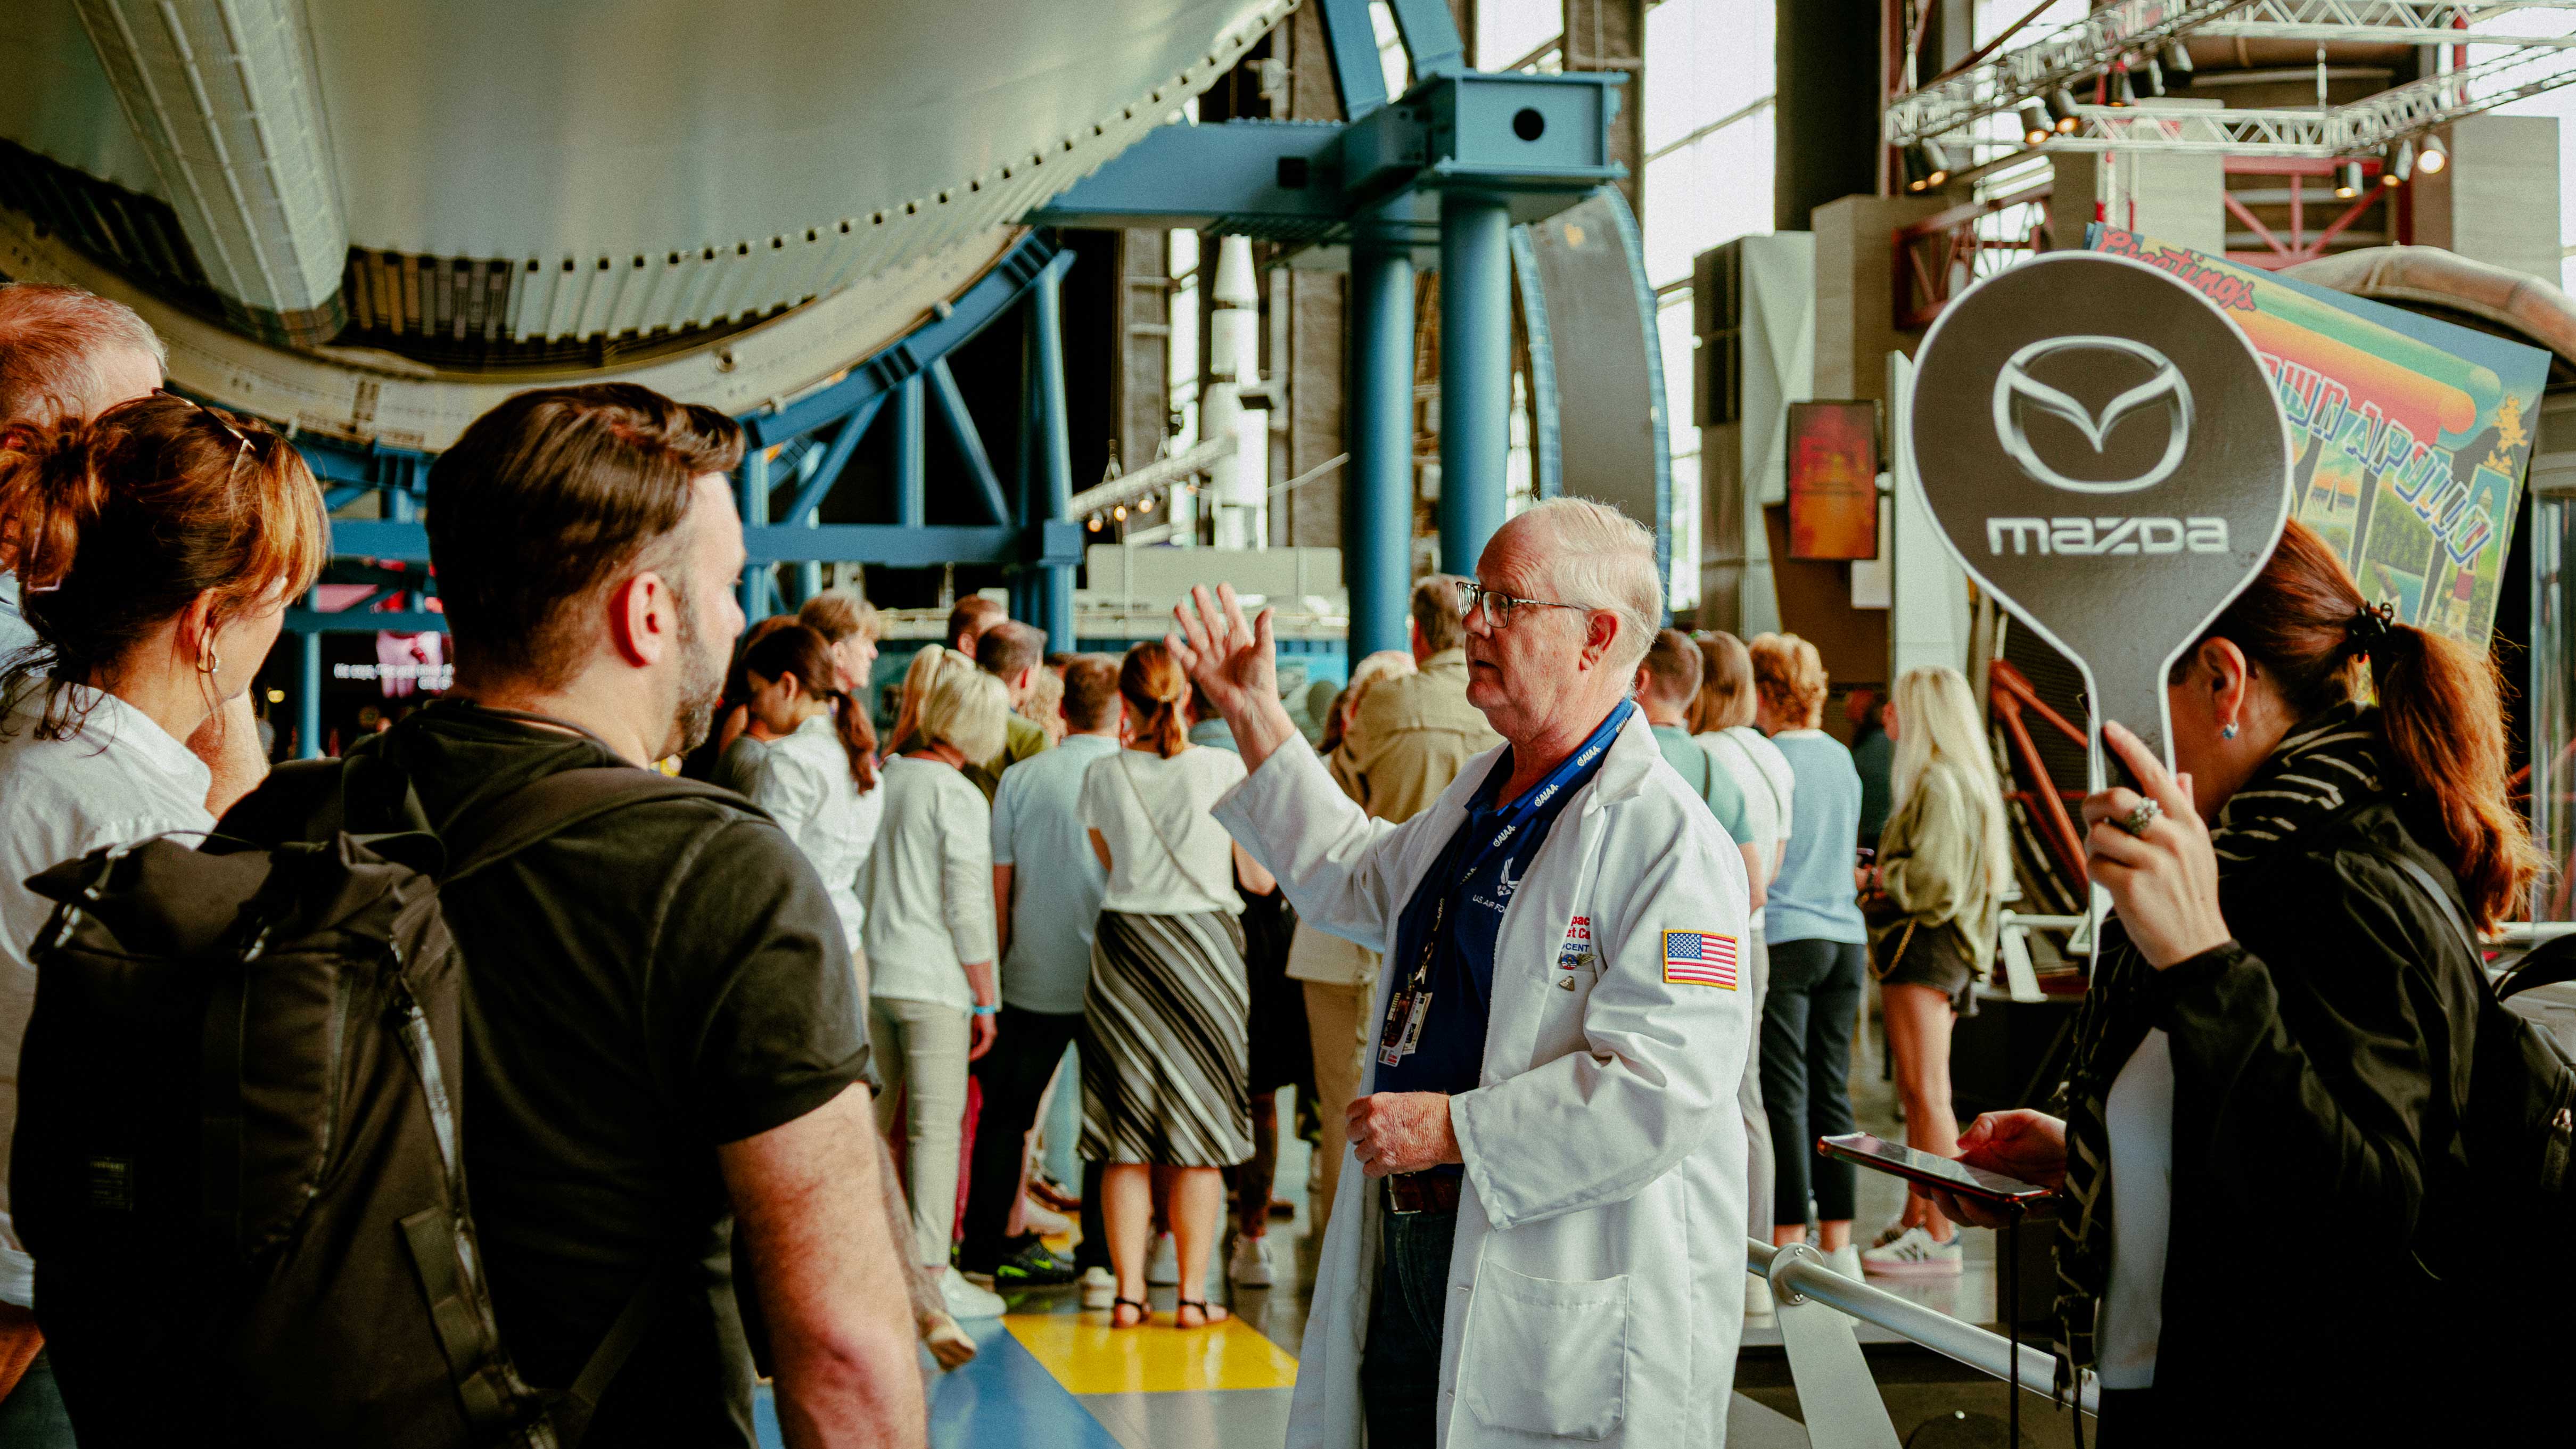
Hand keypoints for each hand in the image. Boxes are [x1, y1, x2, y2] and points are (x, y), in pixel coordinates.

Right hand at [968, 1012, 996, 1060]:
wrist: (983, 1006)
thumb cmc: (980, 1014)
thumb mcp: (976, 1026)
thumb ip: (975, 1035)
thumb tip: (974, 1042)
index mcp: (988, 1033)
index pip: (983, 1045)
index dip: (977, 1051)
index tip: (971, 1055)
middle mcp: (991, 1035)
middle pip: (984, 1049)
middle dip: (976, 1055)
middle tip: (969, 1059)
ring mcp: (991, 1035)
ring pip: (984, 1049)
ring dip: (977, 1054)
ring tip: (970, 1058)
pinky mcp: (989, 1033)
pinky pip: (984, 1046)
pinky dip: (978, 1050)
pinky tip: (973, 1053)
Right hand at [1167, 584, 1277, 729]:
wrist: (1251, 707)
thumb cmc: (1262, 681)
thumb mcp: (1265, 652)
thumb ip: (1263, 630)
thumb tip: (1269, 608)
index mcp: (1241, 639)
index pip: (1232, 615)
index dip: (1227, 601)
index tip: (1221, 586)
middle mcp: (1224, 646)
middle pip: (1211, 621)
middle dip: (1203, 605)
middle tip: (1196, 588)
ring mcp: (1211, 658)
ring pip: (1196, 634)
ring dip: (1187, 621)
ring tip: (1178, 606)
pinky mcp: (1200, 671)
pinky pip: (1185, 657)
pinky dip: (1176, 648)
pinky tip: (1168, 636)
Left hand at [1345, 1092, 1460, 1176]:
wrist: (1450, 1129)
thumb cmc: (1435, 1112)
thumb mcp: (1405, 1099)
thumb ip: (1386, 1108)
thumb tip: (1379, 1116)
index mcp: (1376, 1104)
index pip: (1351, 1112)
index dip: (1355, 1120)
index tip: (1359, 1125)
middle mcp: (1373, 1123)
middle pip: (1352, 1134)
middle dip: (1361, 1137)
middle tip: (1373, 1140)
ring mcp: (1378, 1143)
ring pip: (1359, 1154)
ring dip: (1369, 1155)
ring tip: (1384, 1152)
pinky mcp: (1386, 1162)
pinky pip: (1368, 1171)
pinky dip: (1375, 1170)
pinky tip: (1384, 1165)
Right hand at [1924, 1109, 2066, 1228]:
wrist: (2087, 1153)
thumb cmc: (2055, 1136)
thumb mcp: (2018, 1120)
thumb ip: (1987, 1125)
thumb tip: (1961, 1144)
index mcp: (1983, 1163)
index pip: (1949, 1176)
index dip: (1929, 1180)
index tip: (1915, 1179)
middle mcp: (1991, 1186)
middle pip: (1955, 1202)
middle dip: (1939, 1199)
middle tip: (1933, 1188)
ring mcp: (2005, 1201)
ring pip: (1973, 1216)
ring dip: (1959, 1209)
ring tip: (1953, 1195)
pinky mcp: (2023, 1213)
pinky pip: (1999, 1221)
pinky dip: (1984, 1214)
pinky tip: (1979, 1202)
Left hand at [2081, 721, 2229, 968]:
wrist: (2196, 946)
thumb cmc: (2190, 895)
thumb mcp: (2198, 849)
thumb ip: (2185, 811)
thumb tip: (2179, 775)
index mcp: (2189, 824)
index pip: (2157, 774)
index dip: (2131, 748)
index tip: (2111, 729)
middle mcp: (2173, 838)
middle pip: (2117, 798)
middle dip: (2094, 805)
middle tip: (2094, 817)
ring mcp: (2153, 862)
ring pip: (2099, 834)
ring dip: (2094, 847)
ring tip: (2112, 862)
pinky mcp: (2131, 886)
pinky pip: (2093, 864)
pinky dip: (2096, 873)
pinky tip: (2114, 884)